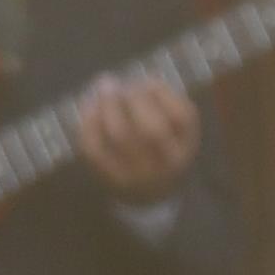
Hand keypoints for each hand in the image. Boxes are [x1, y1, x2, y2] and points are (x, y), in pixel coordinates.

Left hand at [69, 72, 197, 191]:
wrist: (147, 196)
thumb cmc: (161, 152)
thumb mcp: (175, 133)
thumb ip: (164, 105)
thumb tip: (134, 78)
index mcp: (186, 149)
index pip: (182, 118)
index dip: (164, 94)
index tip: (148, 81)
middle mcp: (165, 165)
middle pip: (151, 129)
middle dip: (135, 100)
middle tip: (123, 84)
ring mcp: (136, 173)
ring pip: (121, 136)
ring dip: (110, 106)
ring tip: (105, 87)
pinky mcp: (108, 176)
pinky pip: (95, 146)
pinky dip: (88, 122)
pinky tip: (89, 105)